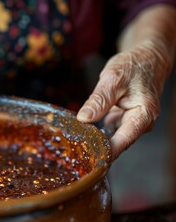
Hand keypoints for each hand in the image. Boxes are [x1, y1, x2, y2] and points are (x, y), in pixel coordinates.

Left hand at [76, 41, 171, 159]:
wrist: (146, 57)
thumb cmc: (134, 65)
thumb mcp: (113, 79)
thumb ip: (99, 100)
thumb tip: (83, 119)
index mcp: (143, 115)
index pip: (124, 141)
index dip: (106, 154)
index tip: (90, 164)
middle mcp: (140, 123)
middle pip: (117, 143)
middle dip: (97, 149)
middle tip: (74, 155)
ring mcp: (132, 122)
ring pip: (111, 138)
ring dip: (95, 141)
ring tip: (74, 147)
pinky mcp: (124, 119)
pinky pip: (109, 131)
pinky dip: (97, 132)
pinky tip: (81, 134)